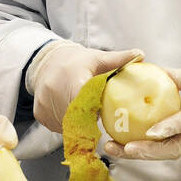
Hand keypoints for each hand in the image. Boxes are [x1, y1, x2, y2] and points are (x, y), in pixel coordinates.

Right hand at [26, 40, 142, 133]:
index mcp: (73, 79)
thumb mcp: (98, 58)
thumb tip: (141, 54)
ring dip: (78, 125)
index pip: (87, 103)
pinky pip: (57, 127)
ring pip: (67, 125)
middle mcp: (55, 93)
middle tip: (97, 118)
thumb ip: (119, 59)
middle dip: (89, 121)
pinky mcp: (40, 114)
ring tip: (85, 116)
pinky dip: (67, 125)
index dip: (96, 111)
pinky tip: (73, 116)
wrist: (47, 61)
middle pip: (78, 118)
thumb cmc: (76, 61)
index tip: (102, 112)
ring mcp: (45, 105)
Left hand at [104, 63, 180, 161]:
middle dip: (148, 151)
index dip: (170, 127)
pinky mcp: (175, 145)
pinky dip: (135, 149)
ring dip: (136, 154)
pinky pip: (155, 150)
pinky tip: (115, 144)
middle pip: (170, 148)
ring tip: (112, 147)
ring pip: (160, 153)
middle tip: (127, 148)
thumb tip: (159, 72)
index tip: (153, 131)